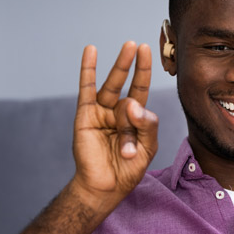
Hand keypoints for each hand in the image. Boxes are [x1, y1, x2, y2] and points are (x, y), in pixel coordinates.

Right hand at [71, 41, 158, 202]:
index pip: (141, 89)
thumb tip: (132, 103)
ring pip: (112, 89)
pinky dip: (88, 70)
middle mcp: (117, 111)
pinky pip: (86, 90)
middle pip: (126, 83)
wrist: (105, 187)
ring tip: (128, 47)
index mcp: (135, 118)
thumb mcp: (148, 147)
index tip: (148, 51)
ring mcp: (100, 112)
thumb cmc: (128, 170)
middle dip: (133, 65)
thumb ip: (146, 125)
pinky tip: (91, 51)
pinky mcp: (85, 116)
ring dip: (120, 66)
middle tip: (139, 46)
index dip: (144, 71)